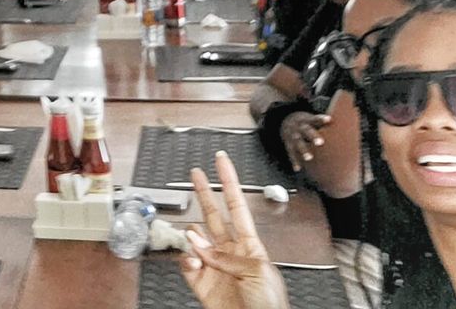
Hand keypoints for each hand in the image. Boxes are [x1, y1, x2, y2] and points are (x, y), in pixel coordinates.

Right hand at [180, 152, 288, 308]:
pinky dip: (185, 260)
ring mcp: (215, 268)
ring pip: (196, 241)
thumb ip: (227, 256)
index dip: (230, 182)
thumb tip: (198, 245)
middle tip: (196, 174)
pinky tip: (192, 259)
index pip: (237, 206)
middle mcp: (231, 253)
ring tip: (192, 238)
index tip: (222, 162)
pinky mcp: (201, 284)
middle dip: (205, 194)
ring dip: (192, 237)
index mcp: (250, 246)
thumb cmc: (270, 304)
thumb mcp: (257, 272)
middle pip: (214, 216)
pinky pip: (186, 265)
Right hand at [279, 111, 330, 171]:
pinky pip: (291, 154)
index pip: (314, 119)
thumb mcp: (312, 120)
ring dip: (304, 151)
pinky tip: (298, 169)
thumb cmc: (307, 124)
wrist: (286, 123)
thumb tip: (340, 125)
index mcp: (306, 121)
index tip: (329, 120)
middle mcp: (299, 128)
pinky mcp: (288, 145)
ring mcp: (293, 137)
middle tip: (321, 143)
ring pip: (298, 143)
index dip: (321, 120)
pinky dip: (294, 161)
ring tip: (309, 158)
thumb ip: (322, 123)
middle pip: (306, 131)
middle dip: (313, 137)